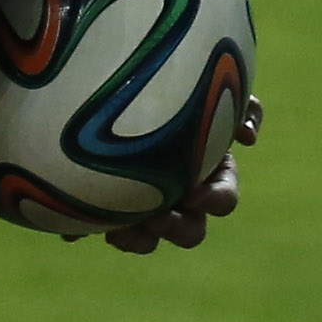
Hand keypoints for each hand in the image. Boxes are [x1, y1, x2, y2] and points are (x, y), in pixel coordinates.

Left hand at [96, 90, 254, 254]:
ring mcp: (142, 202)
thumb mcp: (217, 84)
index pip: (222, 200)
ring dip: (137, 239)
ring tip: (119, 227)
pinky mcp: (106, 204)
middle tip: (156, 215)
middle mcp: (178, 195)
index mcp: (207, 173)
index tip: (195, 190)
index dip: (215, 200)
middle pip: (189, 231)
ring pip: (146, 239)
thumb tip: (246, 138)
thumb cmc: (176, 82)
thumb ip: (245, 104)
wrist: (116, 82)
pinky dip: (89, 229)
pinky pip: (99, 229)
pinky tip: (75, 227)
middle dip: (176, 228)